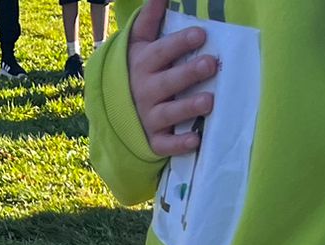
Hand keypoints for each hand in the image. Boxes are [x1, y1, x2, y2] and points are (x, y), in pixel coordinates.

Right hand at [127, 0, 219, 159]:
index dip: (180, 43)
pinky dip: (179, 144)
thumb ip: (148, 20)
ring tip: (209, 101)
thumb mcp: (137, 46)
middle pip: (167, 82)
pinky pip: (165, 145)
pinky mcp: (152, 141)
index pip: (161, 52)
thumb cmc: (134, 73)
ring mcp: (148, 118)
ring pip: (169, 113)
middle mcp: (144, 92)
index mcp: (142, 65)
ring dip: (188, 107)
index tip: (201, 34)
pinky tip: (196, 140)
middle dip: (189, 73)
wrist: (113, 113)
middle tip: (211, 64)